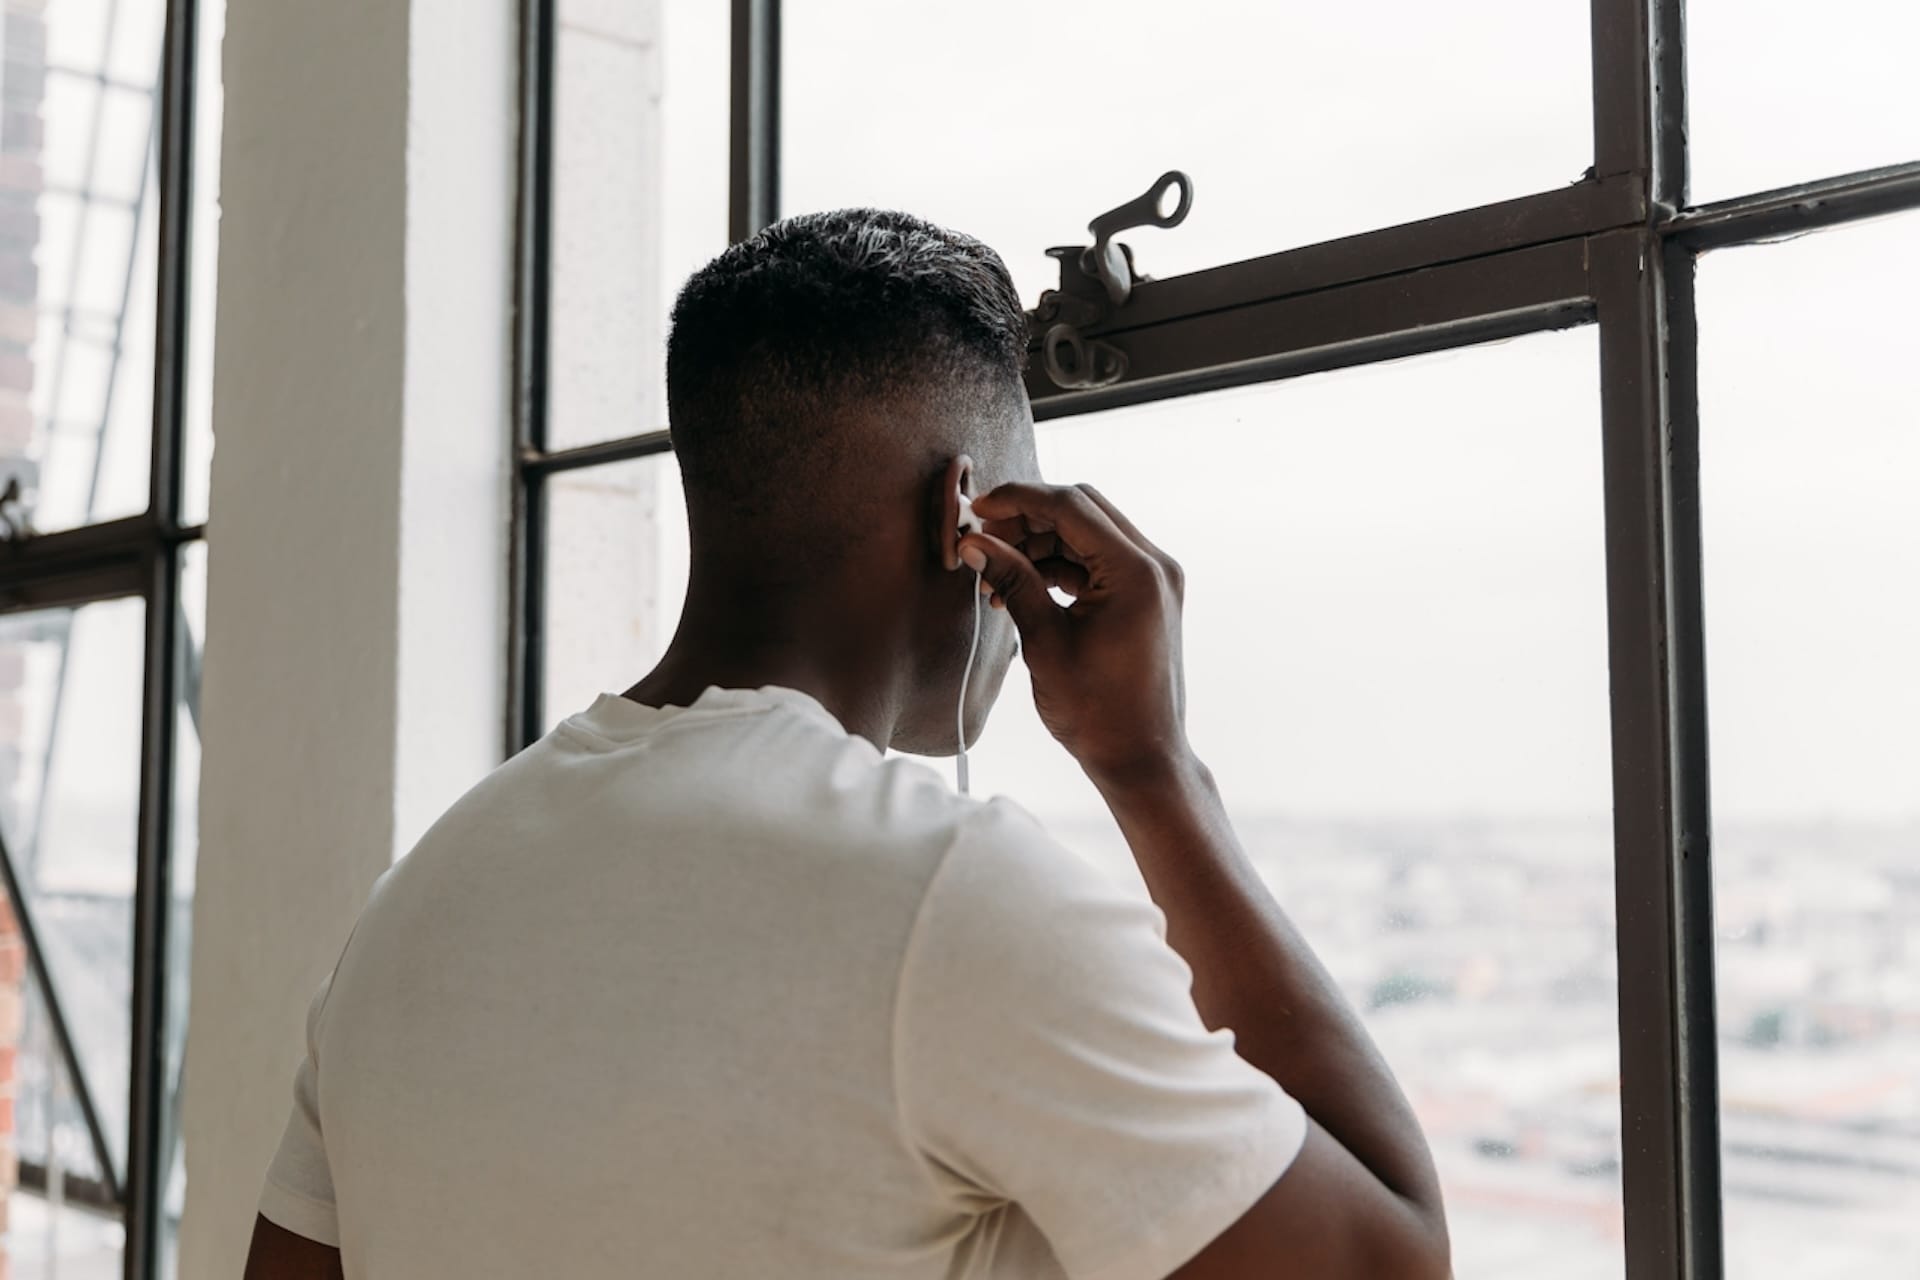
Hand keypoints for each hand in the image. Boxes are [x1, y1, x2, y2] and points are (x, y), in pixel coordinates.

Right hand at [959, 482, 1190, 784]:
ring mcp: (1154, 579)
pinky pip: (1097, 560)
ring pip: (1087, 533)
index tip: (978, 508)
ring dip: (1039, 544)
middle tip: (983, 540)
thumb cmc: (1097, 712)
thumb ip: (1012, 582)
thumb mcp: (1045, 643)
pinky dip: (1058, 566)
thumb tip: (974, 542)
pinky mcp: (1146, 595)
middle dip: (1027, 518)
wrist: (1140, 757)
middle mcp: (1154, 565)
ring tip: (995, 576)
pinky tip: (1020, 588)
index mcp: (1136, 572)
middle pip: (1082, 510)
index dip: (1018, 499)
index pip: (1071, 506)